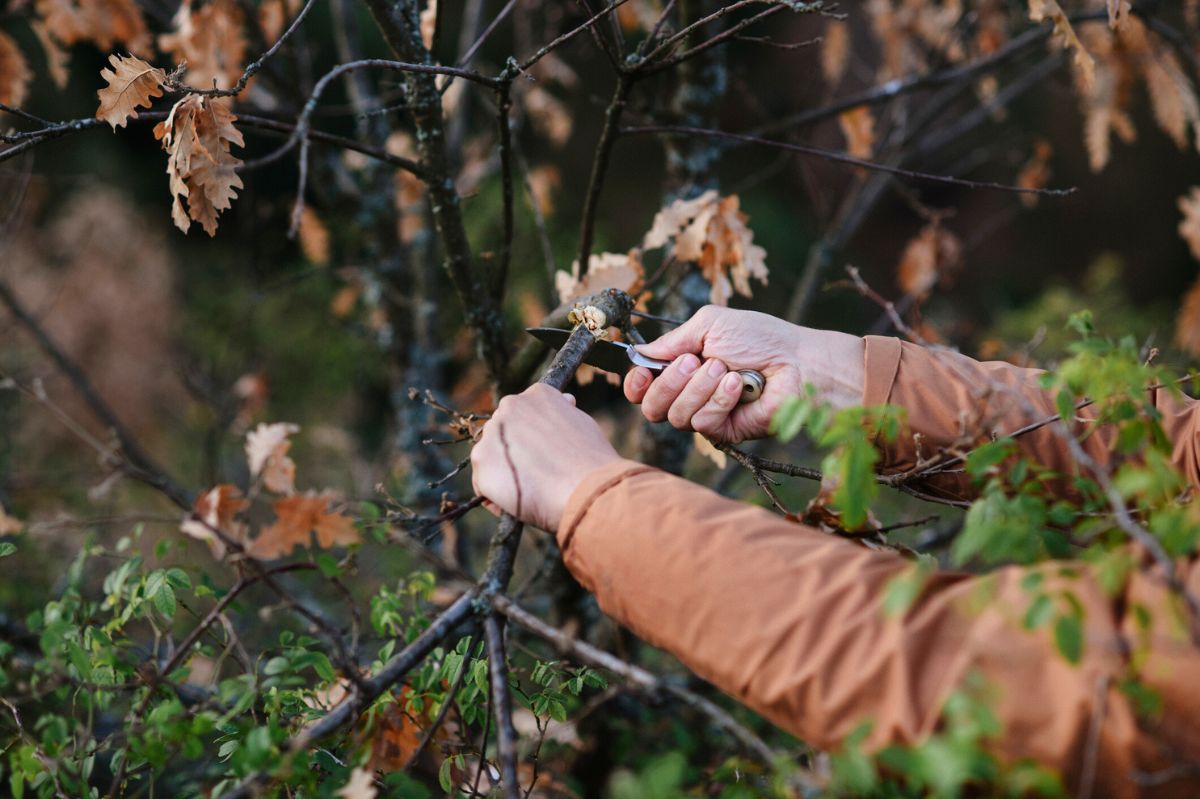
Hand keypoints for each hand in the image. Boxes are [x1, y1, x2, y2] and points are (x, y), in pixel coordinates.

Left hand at [471, 384, 624, 530]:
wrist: (585, 490)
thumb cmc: (591, 462)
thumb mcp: (582, 425)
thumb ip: (564, 413)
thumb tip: (565, 401)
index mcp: (537, 394)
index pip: (525, 412)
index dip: (534, 435)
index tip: (545, 453)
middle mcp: (511, 406)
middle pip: (503, 432)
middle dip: (515, 453)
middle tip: (537, 476)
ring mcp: (493, 433)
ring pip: (491, 457)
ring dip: (505, 474)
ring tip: (532, 493)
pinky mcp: (481, 461)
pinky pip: (483, 484)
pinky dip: (497, 498)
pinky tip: (519, 505)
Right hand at [623, 305, 864, 443]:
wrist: (798, 362)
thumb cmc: (760, 338)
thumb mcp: (709, 325)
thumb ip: (672, 340)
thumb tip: (641, 354)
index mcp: (683, 368)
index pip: (644, 387)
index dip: (635, 383)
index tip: (643, 372)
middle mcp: (690, 394)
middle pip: (650, 407)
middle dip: (669, 382)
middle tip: (696, 361)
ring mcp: (706, 415)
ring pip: (675, 416)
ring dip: (699, 387)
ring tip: (726, 370)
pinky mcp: (724, 433)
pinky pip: (701, 424)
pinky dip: (719, 400)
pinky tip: (738, 386)